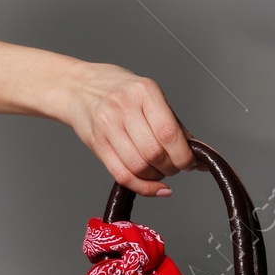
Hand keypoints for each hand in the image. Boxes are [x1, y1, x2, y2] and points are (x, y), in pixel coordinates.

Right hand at [62, 63, 193, 197]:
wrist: (76, 87)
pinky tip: (152, 185)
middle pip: (154, 152)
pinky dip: (142, 187)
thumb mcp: (148, 94)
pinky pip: (122, 174)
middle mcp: (124, 107)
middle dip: (171, 167)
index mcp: (144, 91)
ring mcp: (107, 126)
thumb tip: (198, 152)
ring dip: (156, 176)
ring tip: (159, 171)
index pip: (168, 132)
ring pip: (138, 166)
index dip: (183, 154)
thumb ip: (172, 122)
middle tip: (175, 166)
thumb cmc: (116, 89)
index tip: (190, 162)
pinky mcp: (96, 144)